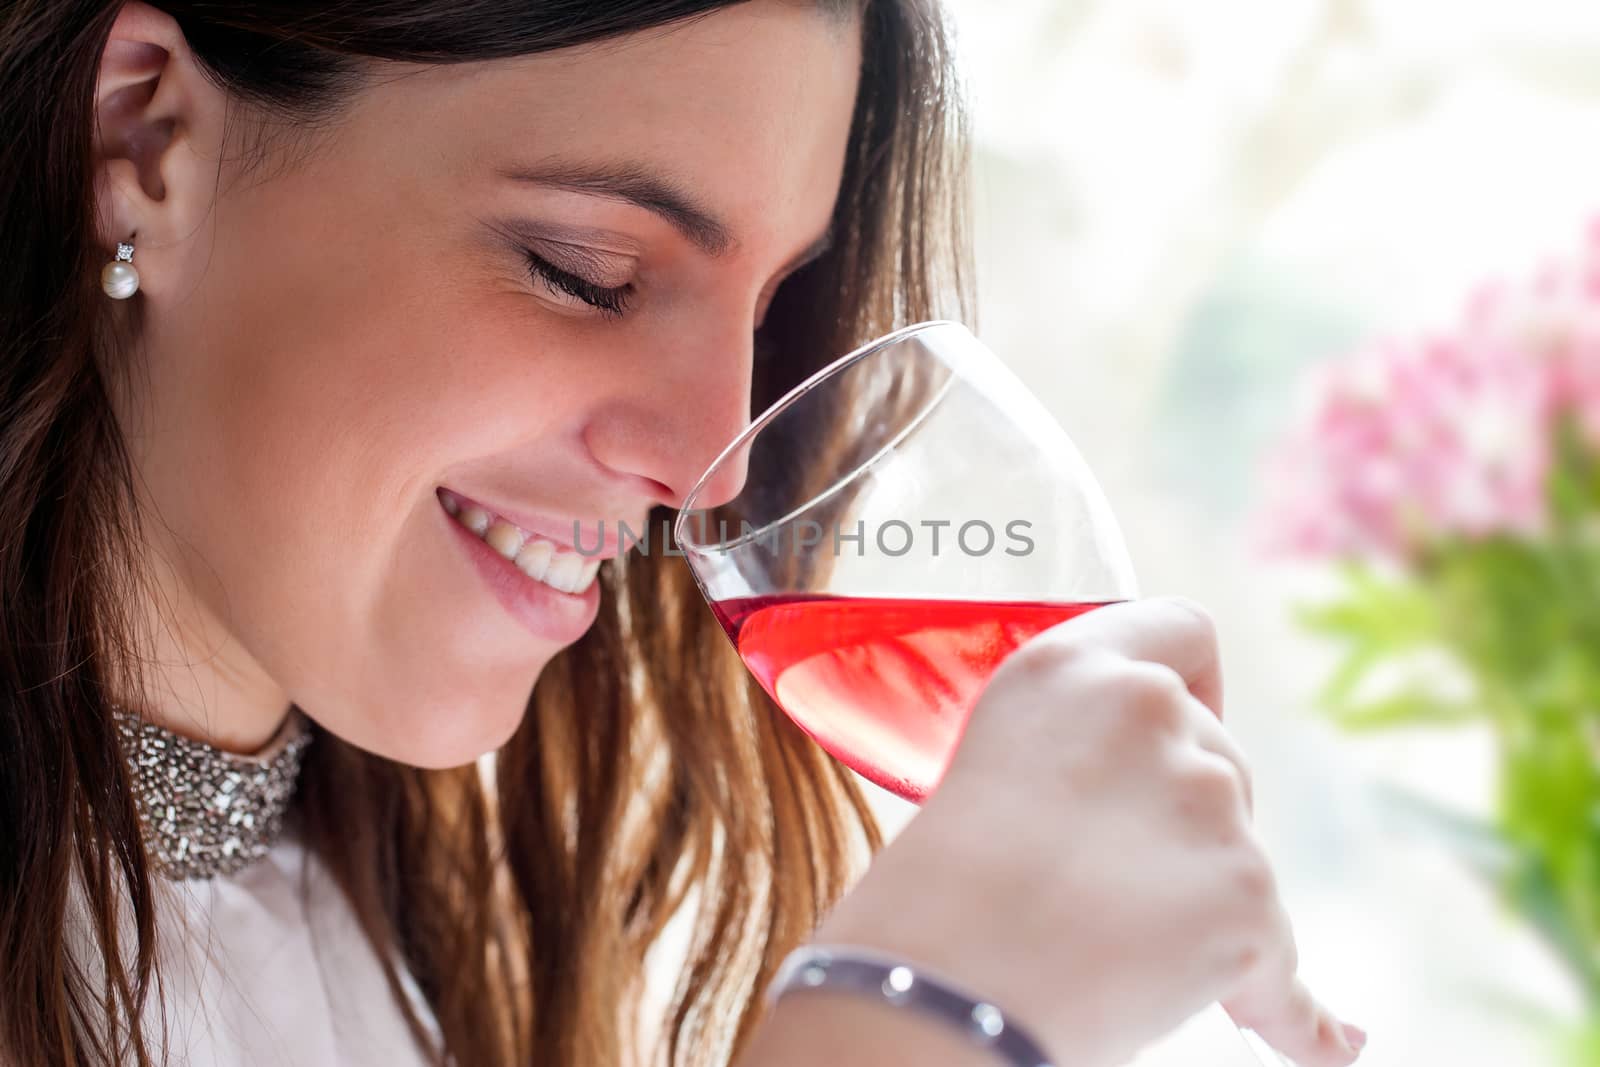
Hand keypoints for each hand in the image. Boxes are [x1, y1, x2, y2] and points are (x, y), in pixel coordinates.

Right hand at [811, 597, 1363, 1066]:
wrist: (941, 989)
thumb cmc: (932, 896)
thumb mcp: (989, 765)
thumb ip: (1068, 748)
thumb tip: (1126, 811)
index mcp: (1069, 666)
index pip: (1183, 627)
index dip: (1196, 684)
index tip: (1175, 735)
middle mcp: (1148, 708)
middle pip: (1219, 755)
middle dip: (1187, 819)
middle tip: (1109, 882)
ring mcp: (1207, 798)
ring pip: (1241, 853)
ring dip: (1205, 899)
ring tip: (1120, 955)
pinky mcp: (1247, 892)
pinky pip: (1282, 964)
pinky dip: (1283, 1005)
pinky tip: (1318, 1042)